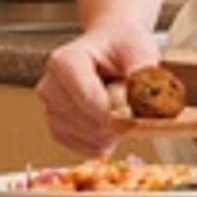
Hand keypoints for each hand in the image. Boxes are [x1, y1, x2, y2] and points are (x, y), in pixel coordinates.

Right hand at [41, 19, 166, 153]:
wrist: (109, 49)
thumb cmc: (120, 47)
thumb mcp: (138, 48)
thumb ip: (142, 71)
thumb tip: (146, 95)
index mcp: (64, 62)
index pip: (87, 97)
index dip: (114, 112)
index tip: (135, 116)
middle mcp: (50, 86)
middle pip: (88, 121)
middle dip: (117, 121)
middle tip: (133, 106)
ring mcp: (51, 109)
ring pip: (88, 138)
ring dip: (112, 133)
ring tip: (120, 109)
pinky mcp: (58, 129)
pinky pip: (85, 149)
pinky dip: (105, 143)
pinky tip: (112, 125)